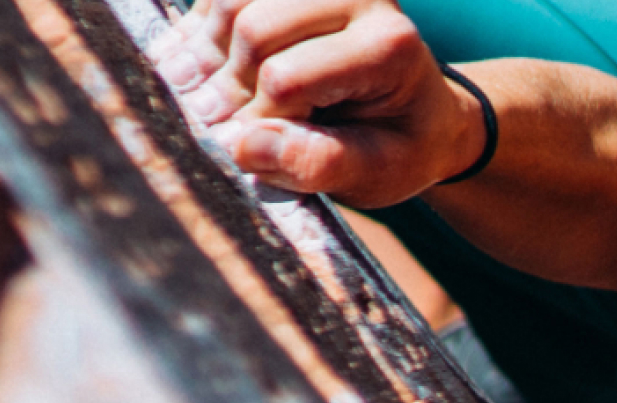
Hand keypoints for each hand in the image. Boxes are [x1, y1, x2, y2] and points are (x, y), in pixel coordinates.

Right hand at [141, 0, 486, 204]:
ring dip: (207, 53)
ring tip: (208, 98)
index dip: (252, 119)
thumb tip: (240, 147)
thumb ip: (312, 162)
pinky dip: (203, 28)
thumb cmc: (394, 148)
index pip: (286, 76)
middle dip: (226, 85)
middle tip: (216, 125)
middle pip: (254, 28)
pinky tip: (202, 67)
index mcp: (389, 46)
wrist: (415, 114)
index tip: (242, 151)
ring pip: (231, 2)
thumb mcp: (370, 172)